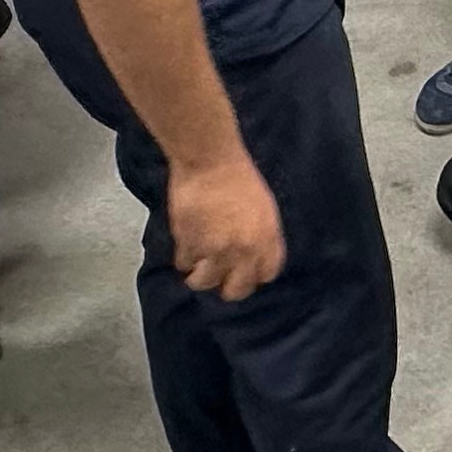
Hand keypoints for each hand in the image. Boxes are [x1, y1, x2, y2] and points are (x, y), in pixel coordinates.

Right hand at [169, 154, 287, 300]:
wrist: (209, 161)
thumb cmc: (237, 177)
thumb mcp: (263, 209)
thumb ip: (261, 237)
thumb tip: (252, 258)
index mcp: (268, 239)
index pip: (266, 275)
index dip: (252, 275)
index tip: (243, 271)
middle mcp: (245, 251)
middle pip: (236, 290)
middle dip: (225, 285)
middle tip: (216, 275)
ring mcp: (217, 250)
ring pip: (204, 283)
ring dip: (199, 275)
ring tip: (196, 264)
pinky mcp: (191, 244)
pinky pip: (184, 264)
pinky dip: (183, 257)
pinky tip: (186, 244)